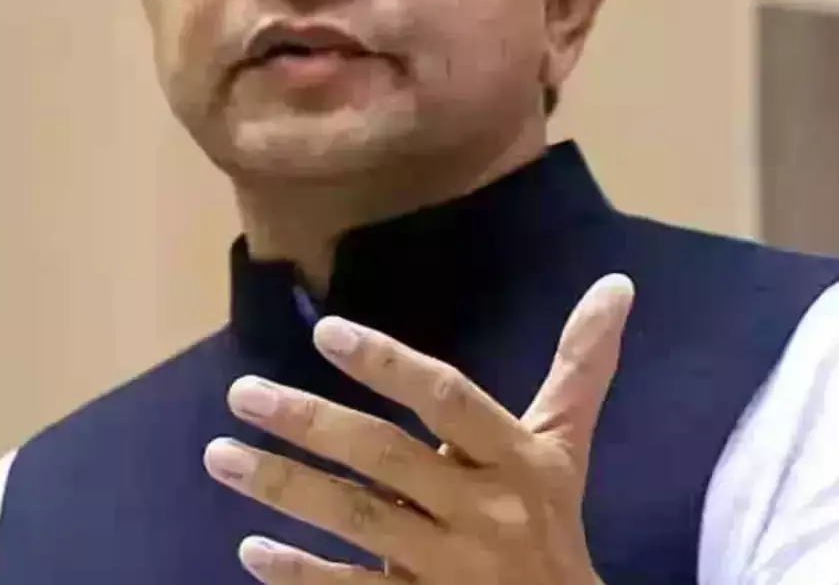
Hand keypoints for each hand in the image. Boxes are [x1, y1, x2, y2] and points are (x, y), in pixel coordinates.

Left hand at [203, 273, 634, 583]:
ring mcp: (448, 570)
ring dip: (284, 488)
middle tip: (241, 393)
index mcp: (518, 461)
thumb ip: (580, 368)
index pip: (448, 401)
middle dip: (310, 424)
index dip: (389, 365)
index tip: (325, 333)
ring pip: (358, 522)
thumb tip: (617, 283)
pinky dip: (299, 575)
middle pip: (386, 459)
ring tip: (220, 455)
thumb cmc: (552, 528)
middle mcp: (484, 512)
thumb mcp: (567, 449)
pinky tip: (250, 549)